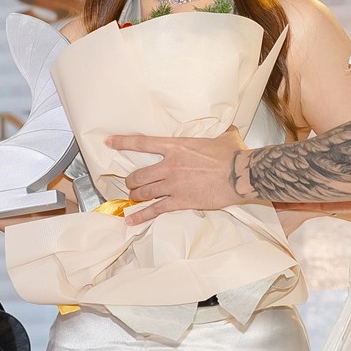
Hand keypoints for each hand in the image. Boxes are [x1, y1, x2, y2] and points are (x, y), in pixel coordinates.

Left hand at [111, 129, 246, 226]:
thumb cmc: (234, 155)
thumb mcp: (224, 138)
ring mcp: (174, 184)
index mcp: (176, 146)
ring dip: (135, 196)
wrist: (241, 174)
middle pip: (139, 174)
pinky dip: (141, 216)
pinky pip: (155, 210)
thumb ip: (220, 134)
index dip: (123, 142)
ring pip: (144, 192)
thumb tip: (229, 130)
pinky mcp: (181, 201)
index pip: (142, 142)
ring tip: (133, 199)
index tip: (109, 142)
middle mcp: (170, 165)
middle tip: (130, 184)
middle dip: (131, 181)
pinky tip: (131, 220)